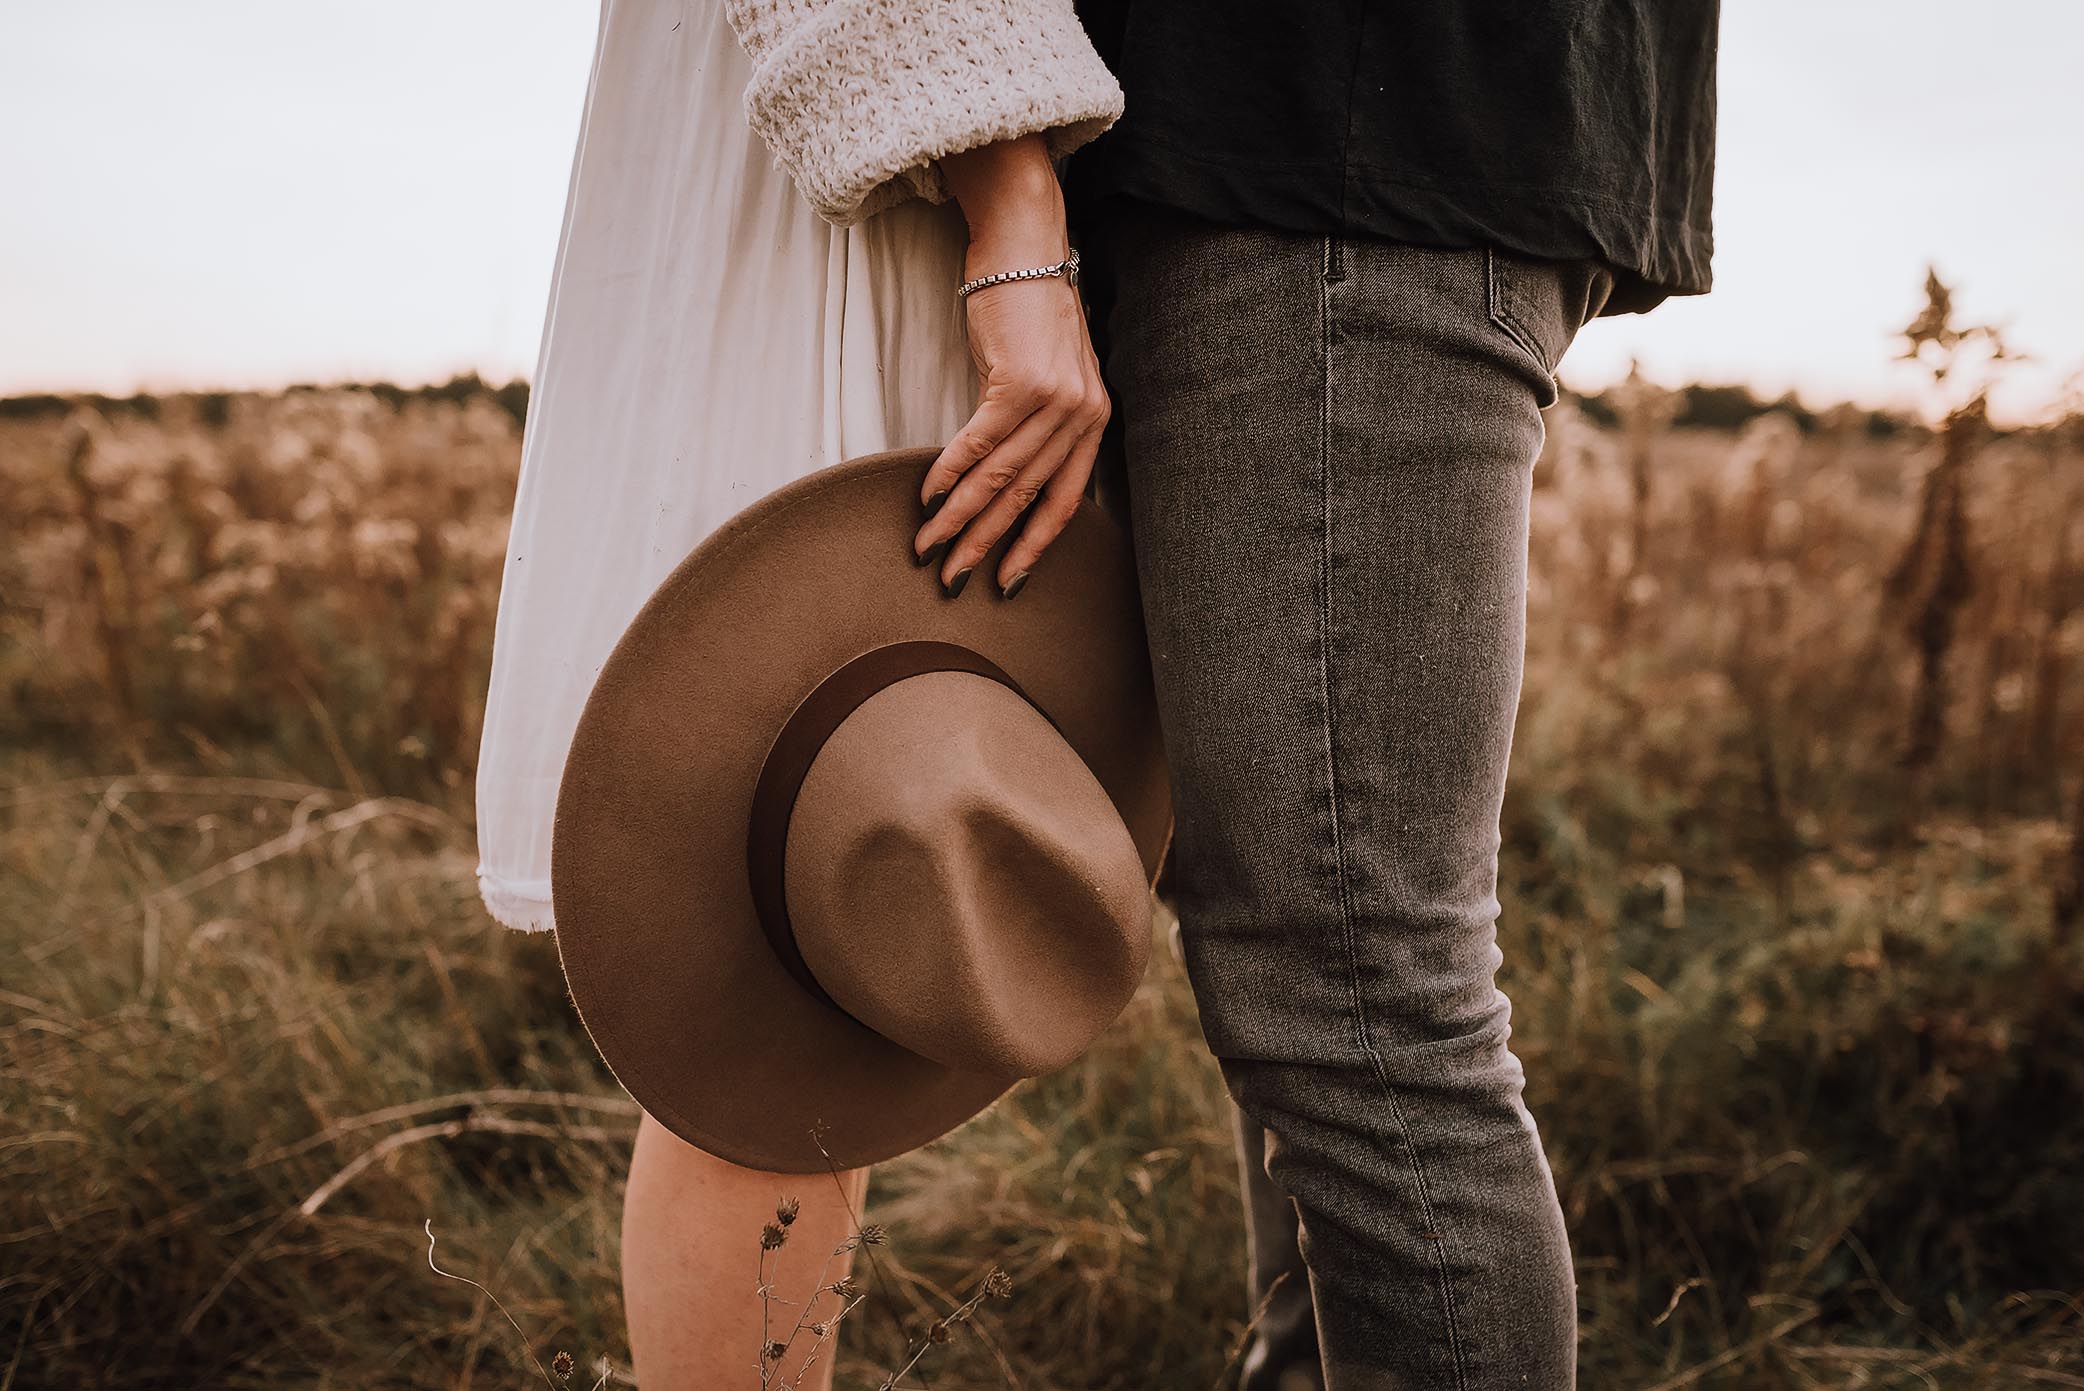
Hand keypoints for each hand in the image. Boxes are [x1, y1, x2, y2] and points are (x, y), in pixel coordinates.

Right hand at [913, 137, 1111, 598]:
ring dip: (958, 517)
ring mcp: (1054, 399)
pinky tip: (928, 497)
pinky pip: (979, 442)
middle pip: (1027, 498)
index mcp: (1093, 420)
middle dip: (986, 544)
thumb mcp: (1054, 373)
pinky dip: (950, 474)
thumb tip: (1011, 478)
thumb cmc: (1030, 309)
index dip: (1033, 547)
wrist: (1027, 245)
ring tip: (928, 546)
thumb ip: (1044, 424)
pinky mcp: (1020, 380)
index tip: (1006, 582)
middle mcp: (1082, 414)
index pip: (1064, 502)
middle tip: (953, 579)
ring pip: (1000, 477)